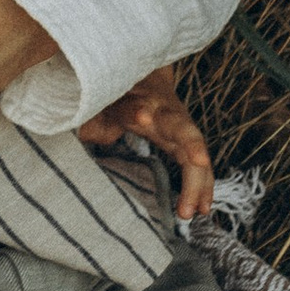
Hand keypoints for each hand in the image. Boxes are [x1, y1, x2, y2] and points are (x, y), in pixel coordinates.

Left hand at [80, 60, 213, 219]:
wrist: (148, 80)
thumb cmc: (117, 96)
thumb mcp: (99, 104)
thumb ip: (91, 121)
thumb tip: (85, 135)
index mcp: (136, 101)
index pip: (134, 106)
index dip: (138, 111)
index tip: (143, 116)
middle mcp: (164, 111)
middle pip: (181, 127)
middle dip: (192, 144)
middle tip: (198, 162)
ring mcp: (180, 126)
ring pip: (196, 151)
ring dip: (199, 179)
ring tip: (196, 210)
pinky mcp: (186, 141)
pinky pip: (198, 164)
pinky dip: (203, 185)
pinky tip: (203, 208)